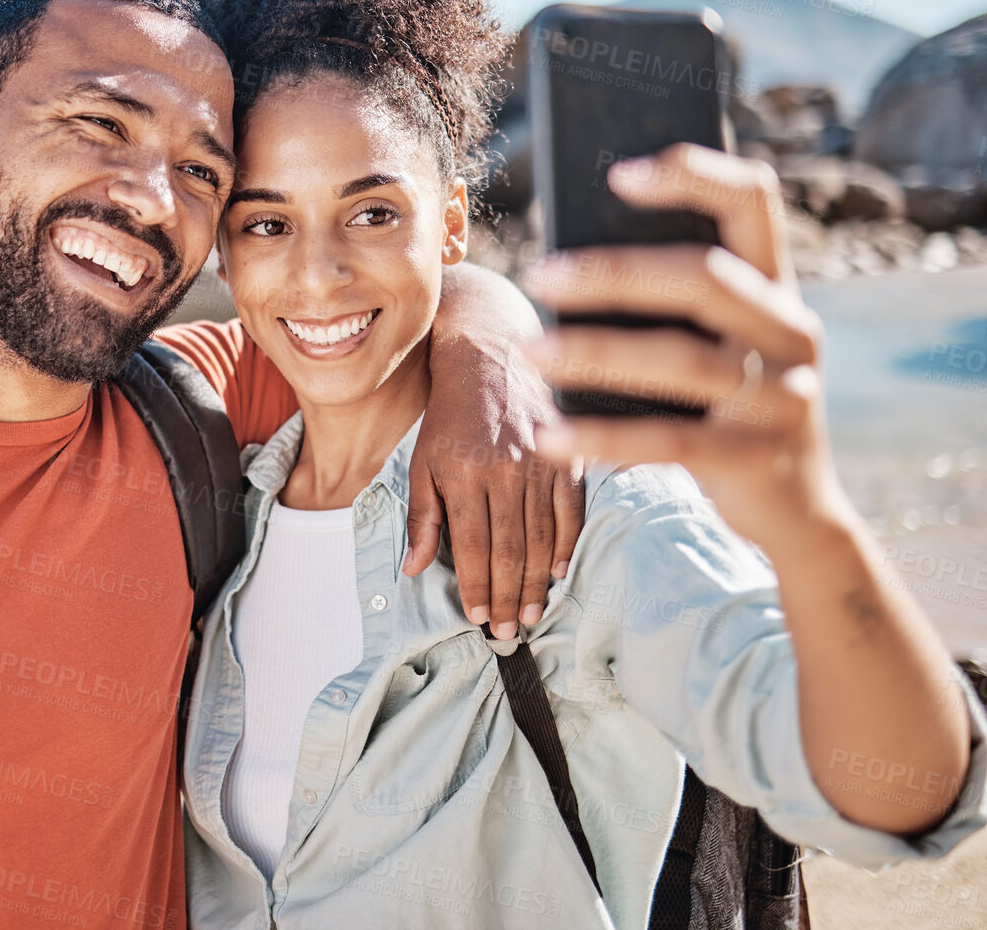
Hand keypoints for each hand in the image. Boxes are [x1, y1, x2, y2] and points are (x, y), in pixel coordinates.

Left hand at [411, 264, 586, 639]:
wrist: (489, 354)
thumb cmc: (449, 415)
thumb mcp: (422, 461)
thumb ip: (422, 516)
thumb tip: (415, 568)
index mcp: (464, 474)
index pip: (474, 546)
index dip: (476, 587)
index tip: (476, 618)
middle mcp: (504, 471)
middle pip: (510, 550)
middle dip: (508, 597)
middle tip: (507, 631)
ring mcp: (539, 463)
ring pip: (541, 537)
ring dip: (537, 581)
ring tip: (531, 614)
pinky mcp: (565, 454)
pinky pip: (571, 510)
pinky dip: (566, 543)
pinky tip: (560, 571)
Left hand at [523, 143, 843, 547]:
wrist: (797, 508)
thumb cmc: (725, 405)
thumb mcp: (717, 344)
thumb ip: (671, 303)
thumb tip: (567, 263)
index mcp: (777, 286)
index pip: (753, 202)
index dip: (694, 176)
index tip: (619, 173)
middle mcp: (790, 331)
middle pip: (706, 279)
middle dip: (617, 272)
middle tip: (542, 274)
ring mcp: (782, 396)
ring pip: (684, 360)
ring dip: (597, 353)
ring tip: (530, 351)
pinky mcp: (756, 457)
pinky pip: (671, 441)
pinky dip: (603, 437)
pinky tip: (549, 436)